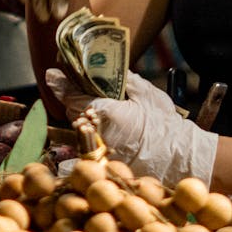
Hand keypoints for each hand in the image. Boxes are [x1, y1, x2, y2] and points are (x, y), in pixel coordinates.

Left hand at [46, 68, 218, 187]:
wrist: (180, 157)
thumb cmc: (165, 125)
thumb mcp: (147, 94)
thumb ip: (127, 80)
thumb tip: (114, 69)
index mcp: (107, 112)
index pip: (75, 96)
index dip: (61, 85)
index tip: (51, 76)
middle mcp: (99, 133)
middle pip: (74, 112)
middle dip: (70, 99)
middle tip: (69, 85)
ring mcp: (101, 150)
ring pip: (80, 129)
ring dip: (79, 116)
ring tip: (84, 105)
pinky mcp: (106, 162)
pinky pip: (89, 144)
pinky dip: (88, 134)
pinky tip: (94, 126)